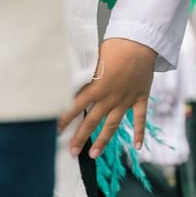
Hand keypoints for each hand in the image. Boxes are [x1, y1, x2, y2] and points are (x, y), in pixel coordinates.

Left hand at [59, 38, 156, 156]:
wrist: (141, 41)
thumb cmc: (114, 46)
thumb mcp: (93, 60)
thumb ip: (83, 76)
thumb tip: (68, 86)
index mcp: (96, 87)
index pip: (75, 108)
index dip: (64, 120)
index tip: (55, 132)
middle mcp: (110, 97)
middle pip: (92, 121)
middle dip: (80, 137)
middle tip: (72, 151)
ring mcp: (126, 99)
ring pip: (112, 124)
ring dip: (102, 140)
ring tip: (93, 154)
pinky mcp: (141, 97)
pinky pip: (140, 118)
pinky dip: (139, 132)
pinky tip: (137, 146)